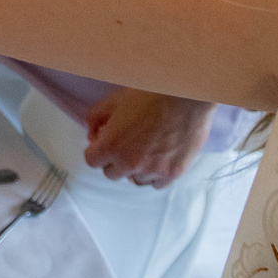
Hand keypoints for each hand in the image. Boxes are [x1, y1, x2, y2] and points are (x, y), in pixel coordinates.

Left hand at [82, 88, 213, 186]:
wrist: (185, 96)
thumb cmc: (149, 94)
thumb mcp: (112, 101)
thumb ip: (95, 120)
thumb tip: (94, 136)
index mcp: (111, 145)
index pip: (92, 161)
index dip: (96, 150)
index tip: (104, 142)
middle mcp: (130, 163)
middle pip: (112, 173)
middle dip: (113, 160)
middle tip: (125, 144)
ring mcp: (152, 171)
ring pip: (135, 179)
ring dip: (134, 168)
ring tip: (144, 149)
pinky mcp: (173, 173)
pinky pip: (156, 183)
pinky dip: (154, 174)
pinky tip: (157, 159)